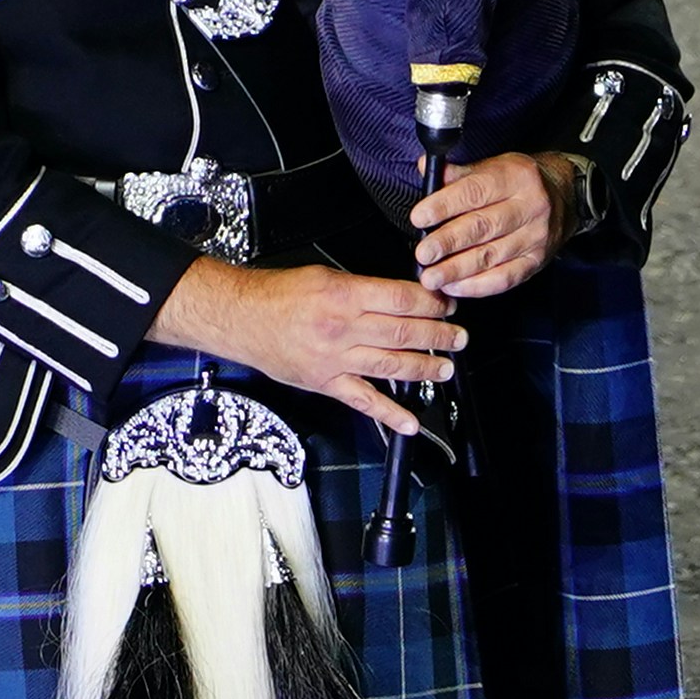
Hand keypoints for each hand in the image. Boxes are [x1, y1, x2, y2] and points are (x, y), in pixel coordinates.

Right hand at [152, 256, 460, 438]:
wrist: (240, 317)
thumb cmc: (277, 295)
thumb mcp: (324, 276)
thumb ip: (362, 288)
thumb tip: (399, 295)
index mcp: (344, 295)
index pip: (402, 299)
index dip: (432, 302)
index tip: (447, 303)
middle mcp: (342, 328)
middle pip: (404, 332)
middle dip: (439, 335)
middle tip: (459, 337)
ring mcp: (335, 360)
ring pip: (391, 366)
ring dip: (425, 369)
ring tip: (446, 368)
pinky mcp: (326, 383)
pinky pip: (363, 401)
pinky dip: (389, 414)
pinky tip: (410, 421)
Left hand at [409, 150, 576, 301]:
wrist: (565, 197)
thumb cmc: (520, 182)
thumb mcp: (494, 166)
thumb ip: (458, 173)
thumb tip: (424, 167)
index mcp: (516, 177)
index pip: (475, 191)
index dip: (445, 205)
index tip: (419, 217)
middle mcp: (530, 207)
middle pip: (483, 227)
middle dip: (448, 242)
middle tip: (423, 254)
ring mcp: (535, 237)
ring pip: (491, 256)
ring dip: (457, 270)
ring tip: (431, 277)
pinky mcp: (536, 261)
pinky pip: (504, 278)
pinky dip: (477, 286)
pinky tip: (454, 287)